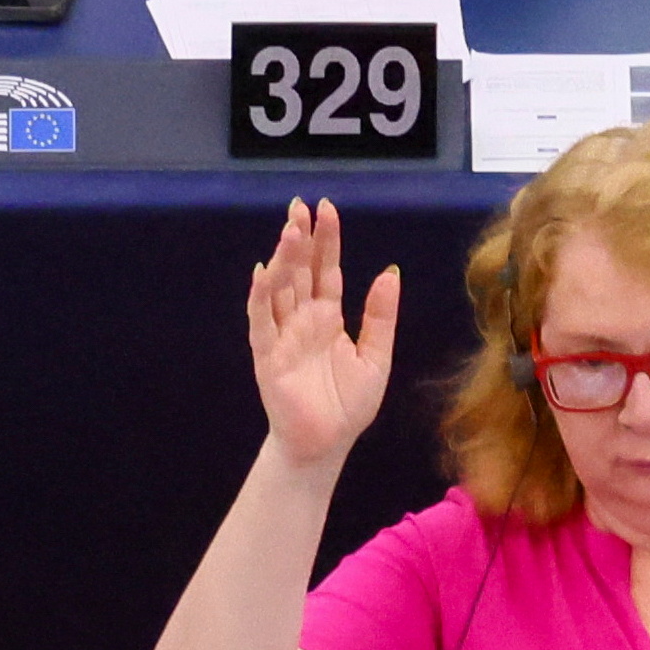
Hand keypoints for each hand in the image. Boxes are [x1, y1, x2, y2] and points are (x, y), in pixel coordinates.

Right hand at [243, 196, 399, 472]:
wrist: (327, 444)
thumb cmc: (348, 404)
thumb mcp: (376, 357)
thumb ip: (381, 316)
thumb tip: (390, 271)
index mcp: (329, 317)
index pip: (326, 270)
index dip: (326, 240)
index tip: (327, 209)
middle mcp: (303, 319)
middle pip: (300, 271)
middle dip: (300, 238)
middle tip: (300, 206)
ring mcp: (283, 334)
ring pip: (281, 288)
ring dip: (283, 258)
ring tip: (290, 230)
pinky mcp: (268, 355)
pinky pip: (261, 321)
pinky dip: (260, 297)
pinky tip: (263, 272)